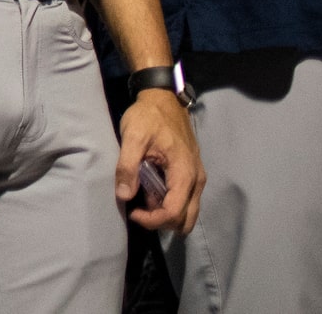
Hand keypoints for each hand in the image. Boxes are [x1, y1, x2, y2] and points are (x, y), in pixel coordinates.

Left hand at [117, 90, 203, 232]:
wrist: (164, 99)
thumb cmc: (148, 117)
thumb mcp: (133, 137)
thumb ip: (127, 166)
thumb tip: (124, 195)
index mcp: (185, 173)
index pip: (175, 212)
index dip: (153, 220)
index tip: (132, 212)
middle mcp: (197, 180)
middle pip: (186, 219)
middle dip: (162, 222)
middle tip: (138, 211)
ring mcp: (197, 178)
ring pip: (187, 212)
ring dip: (165, 214)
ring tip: (142, 200)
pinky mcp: (192, 174)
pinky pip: (185, 200)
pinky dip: (169, 204)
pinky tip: (150, 191)